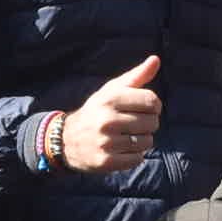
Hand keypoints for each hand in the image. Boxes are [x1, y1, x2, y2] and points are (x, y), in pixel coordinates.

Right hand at [60, 56, 162, 173]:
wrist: (65, 139)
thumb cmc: (96, 111)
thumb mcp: (112, 90)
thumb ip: (137, 75)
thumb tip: (156, 59)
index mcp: (111, 99)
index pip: (151, 100)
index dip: (154, 105)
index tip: (146, 108)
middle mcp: (107, 119)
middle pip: (152, 122)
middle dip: (148, 124)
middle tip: (134, 124)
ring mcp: (106, 142)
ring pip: (147, 142)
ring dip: (142, 141)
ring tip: (127, 137)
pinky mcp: (106, 161)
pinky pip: (137, 159)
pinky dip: (134, 156)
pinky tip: (122, 150)